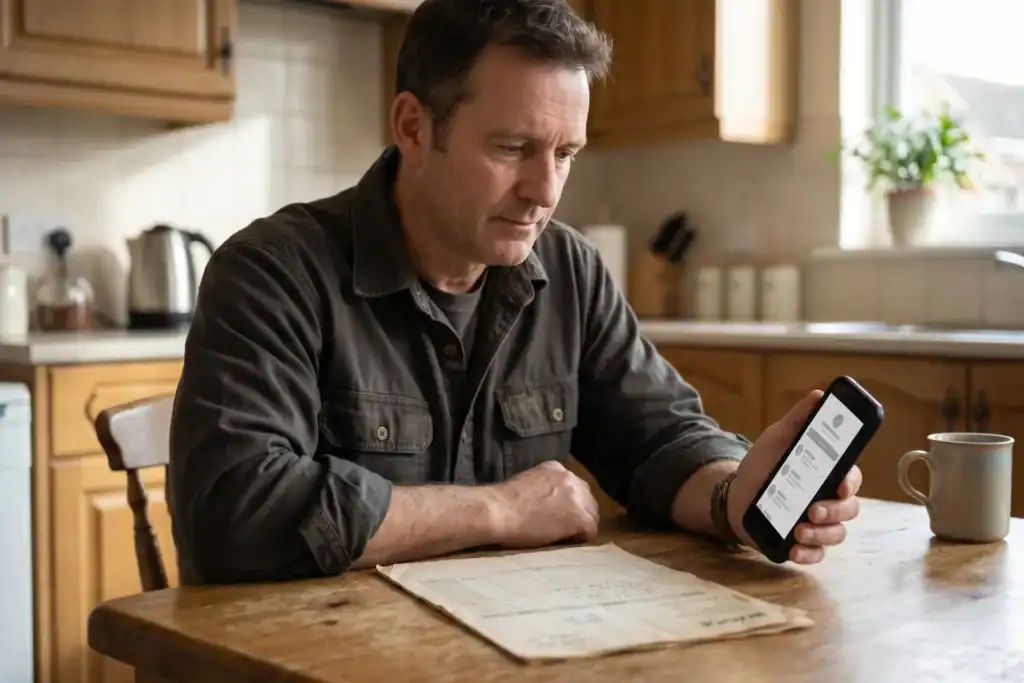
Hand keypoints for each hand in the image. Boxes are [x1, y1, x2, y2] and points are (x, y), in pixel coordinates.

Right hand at [491, 460, 600, 547]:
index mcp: (555, 468)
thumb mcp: (526, 484)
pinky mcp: (578, 517)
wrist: (497, 511)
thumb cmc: (501, 502)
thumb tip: (549, 504)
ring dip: (580, 526)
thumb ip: (543, 489)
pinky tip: (562, 541)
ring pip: (591, 515)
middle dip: (579, 514)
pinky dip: (579, 539)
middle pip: (587, 499)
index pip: (574, 487)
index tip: (558, 515)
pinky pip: (590, 531)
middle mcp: (569, 477)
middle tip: (563, 529)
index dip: (569, 505)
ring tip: (562, 537)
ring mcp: (576, 497)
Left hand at [727, 389, 863, 563]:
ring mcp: (818, 523)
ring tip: (799, 529)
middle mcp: (828, 500)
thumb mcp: (777, 439)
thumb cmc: (763, 465)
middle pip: (849, 510)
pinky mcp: (803, 543)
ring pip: (836, 534)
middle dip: (834, 512)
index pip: (851, 479)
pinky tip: (795, 549)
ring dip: (821, 534)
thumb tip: (818, 397)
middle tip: (812, 509)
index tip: (839, 485)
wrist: (736, 494)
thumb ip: (798, 420)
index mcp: (827, 474)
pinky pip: (817, 555)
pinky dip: (808, 554)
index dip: (850, 483)